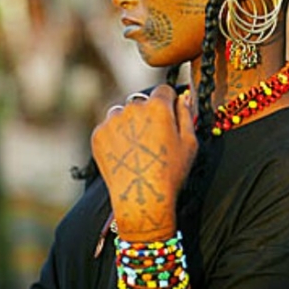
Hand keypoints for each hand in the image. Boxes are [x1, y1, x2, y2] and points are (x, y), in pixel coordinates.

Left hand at [92, 85, 196, 241]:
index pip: (164, 91)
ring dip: (129, 124)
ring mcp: (112, 120)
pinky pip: (108, 128)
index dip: (169, 103)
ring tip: (137, 149)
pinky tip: (125, 155)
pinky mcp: (98, 134)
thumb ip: (186, 114)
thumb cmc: (170, 172)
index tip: (169, 117)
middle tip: (153, 140)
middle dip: (147, 114)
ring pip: (122, 114)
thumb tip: (183, 97)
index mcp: (158, 107)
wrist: (140, 197)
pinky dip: (115, 137)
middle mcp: (132, 108)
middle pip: (141, 102)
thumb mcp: (190, 143)